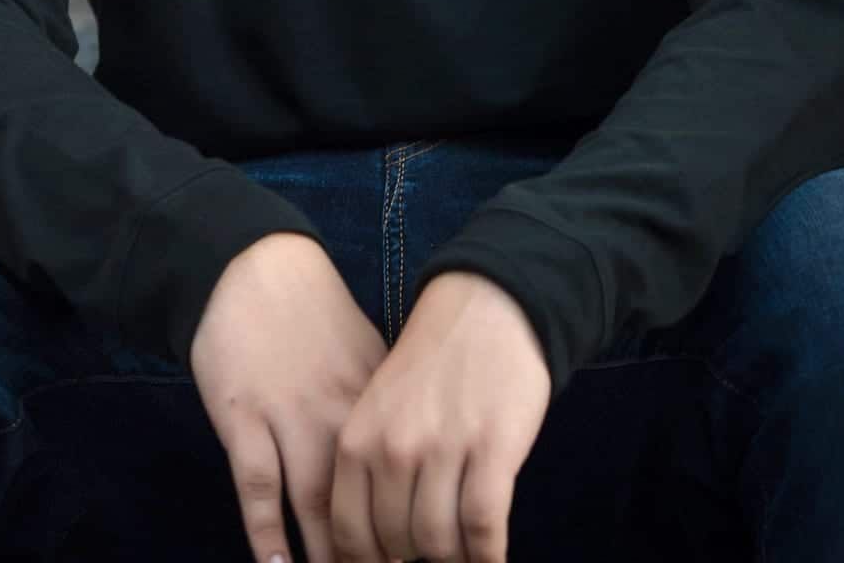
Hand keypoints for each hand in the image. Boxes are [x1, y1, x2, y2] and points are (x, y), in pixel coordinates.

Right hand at [190, 231, 395, 562]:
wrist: (252, 265)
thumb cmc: (309, 313)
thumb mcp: (364, 352)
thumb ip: (386, 405)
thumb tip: (411, 456)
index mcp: (375, 397)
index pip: (405, 478)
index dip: (416, 524)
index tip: (428, 557)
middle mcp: (340, 411)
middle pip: (367, 500)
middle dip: (378, 553)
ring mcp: (289, 416)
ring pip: (315, 502)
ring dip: (328, 552)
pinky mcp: (244, 417)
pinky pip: (258, 485)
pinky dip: (267, 531)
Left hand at [329, 271, 551, 562]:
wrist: (485, 306)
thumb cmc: (431, 364)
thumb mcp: (379, 408)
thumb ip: (370, 468)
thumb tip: (374, 542)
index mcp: (358, 439)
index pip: (349, 534)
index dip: (369, 562)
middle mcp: (394, 448)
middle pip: (398, 545)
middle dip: (416, 558)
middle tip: (432, 552)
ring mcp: (444, 449)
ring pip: (440, 544)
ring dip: (454, 558)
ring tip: (463, 551)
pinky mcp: (493, 448)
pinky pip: (484, 528)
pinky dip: (488, 556)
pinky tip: (492, 557)